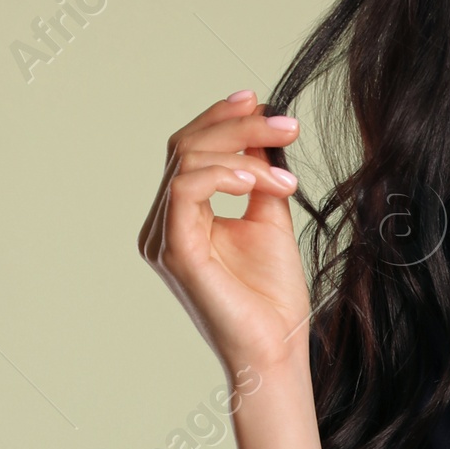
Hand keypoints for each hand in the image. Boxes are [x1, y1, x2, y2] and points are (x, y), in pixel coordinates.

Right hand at [139, 89, 308, 381]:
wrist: (277, 349)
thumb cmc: (273, 297)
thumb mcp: (269, 219)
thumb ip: (259, 176)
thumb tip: (262, 129)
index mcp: (181, 216)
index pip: (190, 150)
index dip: (221, 118)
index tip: (261, 100)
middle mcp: (162, 224)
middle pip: (185, 147)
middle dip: (238, 126)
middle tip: (287, 126)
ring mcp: (162, 237)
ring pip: (186, 161)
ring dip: (242, 150)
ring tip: (285, 167)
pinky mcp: (173, 251)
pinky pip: (185, 190)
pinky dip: (223, 174)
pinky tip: (256, 180)